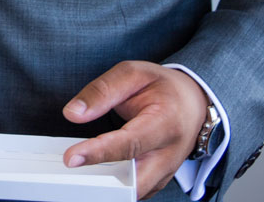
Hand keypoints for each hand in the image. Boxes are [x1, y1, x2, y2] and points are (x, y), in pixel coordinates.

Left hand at [61, 61, 208, 199]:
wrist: (193, 102)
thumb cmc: (162, 88)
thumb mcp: (133, 74)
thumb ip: (102, 91)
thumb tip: (73, 113)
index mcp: (165, 123)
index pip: (129, 144)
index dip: (98, 153)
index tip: (71, 158)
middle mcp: (168, 154)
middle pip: (135, 183)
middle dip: (103, 185)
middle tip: (71, 173)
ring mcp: (165, 172)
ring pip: (135, 194)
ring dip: (106, 189)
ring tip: (77, 176)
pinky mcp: (158, 180)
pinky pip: (135, 192)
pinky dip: (115, 190)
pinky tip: (94, 177)